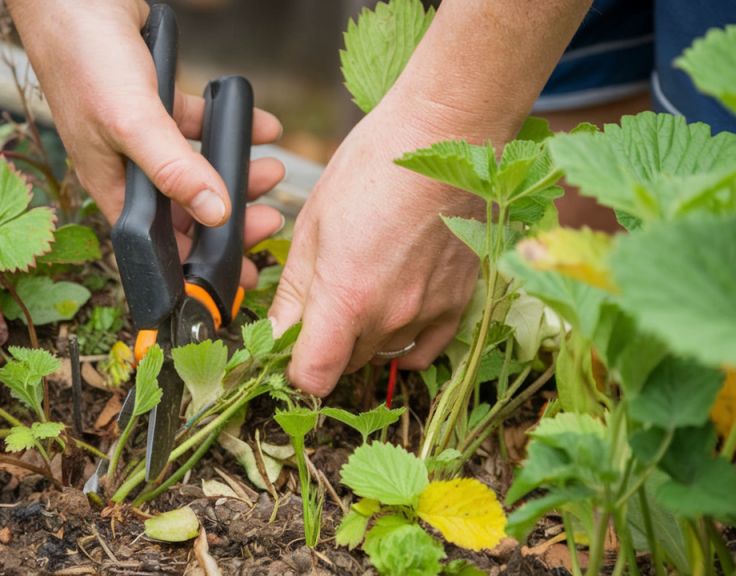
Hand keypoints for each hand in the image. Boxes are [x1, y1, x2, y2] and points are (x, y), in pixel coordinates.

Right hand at [8, 0, 285, 285]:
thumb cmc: (84, 58)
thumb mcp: (131, 122)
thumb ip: (174, 171)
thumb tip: (215, 213)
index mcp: (112, 186)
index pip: (160, 242)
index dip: (198, 262)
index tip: (238, 273)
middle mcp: (127, 167)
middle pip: (186, 209)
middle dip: (230, 218)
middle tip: (269, 222)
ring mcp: (143, 135)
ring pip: (198, 169)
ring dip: (237, 174)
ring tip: (272, 170)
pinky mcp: (157, 102)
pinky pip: (200, 126)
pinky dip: (232, 128)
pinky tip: (262, 127)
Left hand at [268, 94, 482, 395]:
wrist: (446, 137)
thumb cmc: (374, 167)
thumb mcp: (315, 223)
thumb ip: (295, 290)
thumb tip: (277, 333)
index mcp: (347, 298)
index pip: (313, 377)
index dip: (293, 370)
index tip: (287, 348)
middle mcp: (390, 317)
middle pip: (345, 364)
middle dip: (323, 344)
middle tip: (320, 301)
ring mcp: (429, 313)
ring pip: (381, 354)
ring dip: (362, 337)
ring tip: (360, 288)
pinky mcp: (458, 303)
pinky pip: (424, 350)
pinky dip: (403, 341)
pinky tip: (393, 310)